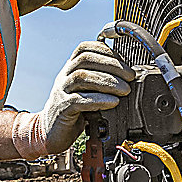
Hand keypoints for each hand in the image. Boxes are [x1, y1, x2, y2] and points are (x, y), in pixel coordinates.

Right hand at [12, 41, 134, 158]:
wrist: (50, 133)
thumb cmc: (74, 111)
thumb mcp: (87, 91)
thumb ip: (101, 81)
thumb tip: (128, 76)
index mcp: (70, 69)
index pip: (84, 49)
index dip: (105, 51)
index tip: (125, 61)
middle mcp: (64, 76)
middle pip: (85, 60)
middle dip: (112, 65)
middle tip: (130, 76)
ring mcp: (61, 91)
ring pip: (82, 77)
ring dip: (108, 81)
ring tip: (125, 90)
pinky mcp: (62, 108)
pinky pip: (79, 100)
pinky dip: (99, 100)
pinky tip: (113, 102)